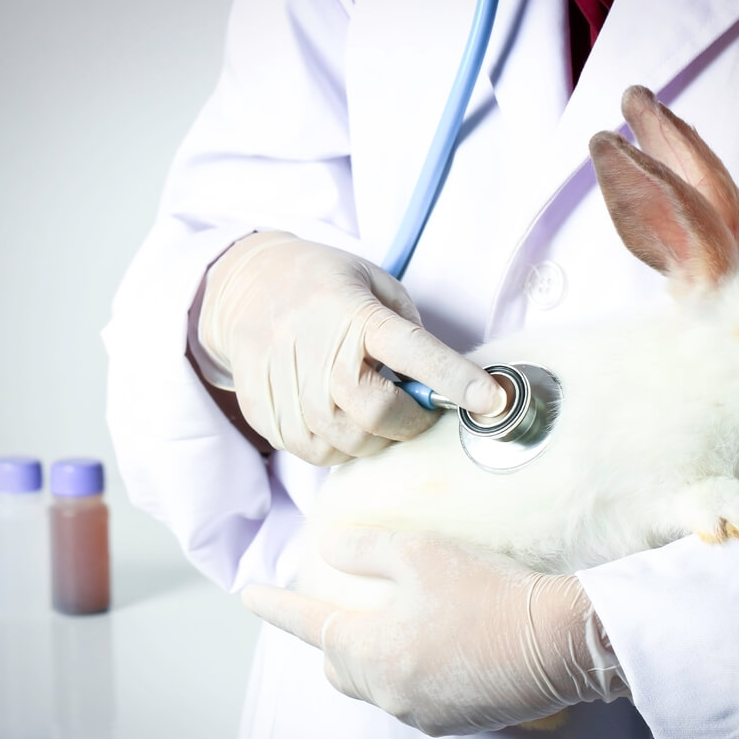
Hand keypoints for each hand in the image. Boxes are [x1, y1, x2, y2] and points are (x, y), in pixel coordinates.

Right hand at [197, 231, 505, 464]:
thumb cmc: (322, 287)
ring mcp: (293, 397)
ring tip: (364, 397)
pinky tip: (335, 409)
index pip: (416, 354)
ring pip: (355, 445)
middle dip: (412, 420)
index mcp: (357, 319)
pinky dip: (342, 440)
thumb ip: (409, 331)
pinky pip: (324, 454)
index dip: (457, 380)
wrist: (246, 292)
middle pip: (383, 417)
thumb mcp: (375, 284)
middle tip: (413, 402)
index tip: (493, 400)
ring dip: (376, 433)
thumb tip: (438, 384)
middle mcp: (322, 362)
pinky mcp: (273, 422)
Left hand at [241, 527, 628, 735]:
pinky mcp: (457, 719)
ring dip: (375, 655)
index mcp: (370, 652)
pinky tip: (441, 643)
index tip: (249, 593)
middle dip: (331, 638)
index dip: (276, 605)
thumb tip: (329, 546)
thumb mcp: (418, 553)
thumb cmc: (486, 593)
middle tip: (344, 607)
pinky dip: (411, 670)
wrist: (558, 643)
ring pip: (377, 684)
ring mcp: (423, 712)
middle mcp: (389, 692)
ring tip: (400, 621)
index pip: (307, 625)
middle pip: (339, 665)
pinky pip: (414, 695)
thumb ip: (362, 547)